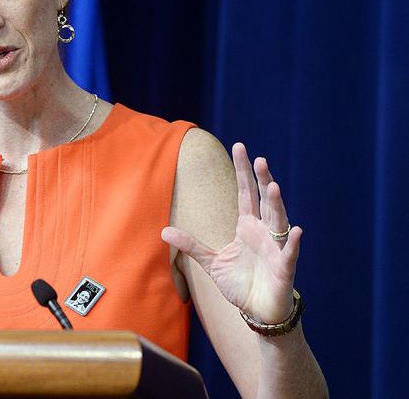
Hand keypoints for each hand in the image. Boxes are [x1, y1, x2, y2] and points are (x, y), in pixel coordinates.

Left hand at [162, 143, 301, 323]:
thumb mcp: (210, 262)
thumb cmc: (239, 284)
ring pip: (278, 221)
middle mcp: (264, 232)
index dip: (243, 172)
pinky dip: (293, 242)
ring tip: (273, 186)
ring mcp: (276, 248)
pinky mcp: (284, 268)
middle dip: (262, 180)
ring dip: (277, 204)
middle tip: (259, 158)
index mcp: (247, 226)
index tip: (240, 147)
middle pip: (263, 200)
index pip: (245, 193)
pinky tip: (296, 230)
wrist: (257, 311)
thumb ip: (190, 245)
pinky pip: (290, 253)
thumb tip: (163, 230)